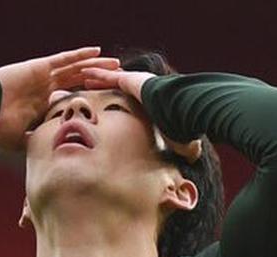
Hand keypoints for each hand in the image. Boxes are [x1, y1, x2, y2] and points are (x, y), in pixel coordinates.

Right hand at [0, 47, 118, 151]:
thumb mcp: (21, 141)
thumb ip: (37, 145)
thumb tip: (49, 158)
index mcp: (42, 104)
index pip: (69, 98)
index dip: (87, 98)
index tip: (105, 101)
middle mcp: (45, 87)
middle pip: (77, 80)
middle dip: (97, 79)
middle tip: (117, 79)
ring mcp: (42, 76)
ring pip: (75, 68)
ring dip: (95, 65)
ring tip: (115, 63)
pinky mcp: (39, 67)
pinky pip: (64, 59)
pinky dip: (79, 55)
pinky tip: (96, 52)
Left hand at [80, 66, 203, 162]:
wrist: (180, 109)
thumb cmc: (181, 126)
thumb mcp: (179, 140)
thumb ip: (182, 148)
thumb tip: (192, 163)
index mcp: (153, 101)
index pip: (133, 101)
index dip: (121, 101)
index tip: (112, 104)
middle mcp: (144, 89)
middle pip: (119, 86)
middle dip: (106, 85)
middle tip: (92, 87)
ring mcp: (136, 82)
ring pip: (112, 78)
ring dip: (98, 78)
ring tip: (84, 78)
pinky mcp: (130, 79)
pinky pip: (109, 75)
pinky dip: (97, 74)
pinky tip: (85, 72)